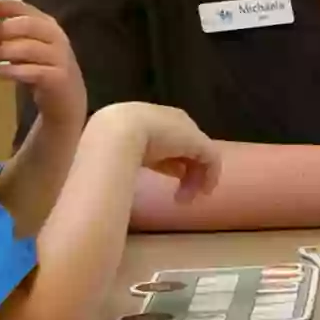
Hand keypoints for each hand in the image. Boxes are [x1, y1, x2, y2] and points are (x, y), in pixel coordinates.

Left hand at [0, 0, 85, 126]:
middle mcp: (56, 36)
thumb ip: (10, 33)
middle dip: (1, 30)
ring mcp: (59, 57)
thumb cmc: (40, 69)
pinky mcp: (57, 78)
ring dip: (2, 52)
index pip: (21, 7)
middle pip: (27, 24)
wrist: (66, 100)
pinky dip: (12, 71)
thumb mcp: (26, 46)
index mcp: (46, 23)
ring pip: (28, 47)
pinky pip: (32, 71)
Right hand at [94, 103, 219, 203]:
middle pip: (187, 147)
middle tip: (180, 197)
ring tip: (184, 201)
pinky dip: (210, 177)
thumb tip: (128, 176)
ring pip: (200, 155)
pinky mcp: (198, 140)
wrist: (117, 131)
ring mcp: (187, 130)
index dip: (171, 161)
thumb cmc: (108, 141)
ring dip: (194, 180)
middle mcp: (173, 120)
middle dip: (187, 172)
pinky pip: (211, 159)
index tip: (170, 178)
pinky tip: (203, 192)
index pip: (170, 140)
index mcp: (153, 119)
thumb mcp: (120, 150)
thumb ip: (134, 158)